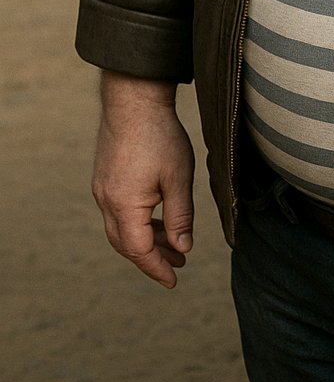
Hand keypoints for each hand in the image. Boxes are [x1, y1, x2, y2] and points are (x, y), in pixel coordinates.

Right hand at [92, 71, 195, 288]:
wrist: (134, 101)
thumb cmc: (160, 137)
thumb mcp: (178, 179)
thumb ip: (180, 217)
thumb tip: (183, 247)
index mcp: (124, 205)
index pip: (139, 250)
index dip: (157, 268)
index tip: (174, 280)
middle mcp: (106, 201)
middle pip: (126, 244)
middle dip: (152, 257)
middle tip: (179, 264)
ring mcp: (102, 189)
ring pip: (121, 228)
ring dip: (147, 239)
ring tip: (175, 244)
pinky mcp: (105, 178)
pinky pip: (119, 212)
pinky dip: (139, 222)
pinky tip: (158, 219)